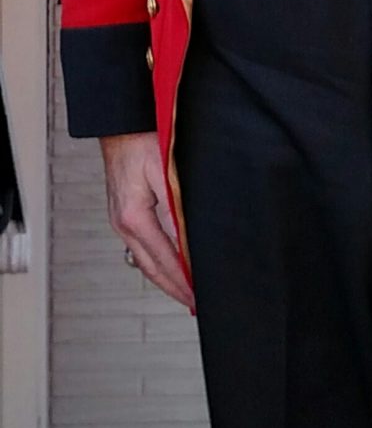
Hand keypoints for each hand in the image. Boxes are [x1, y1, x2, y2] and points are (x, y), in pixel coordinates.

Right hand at [101, 131, 193, 308]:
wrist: (118, 123)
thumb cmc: (140, 140)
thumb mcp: (163, 172)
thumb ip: (175, 208)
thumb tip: (188, 240)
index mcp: (134, 217)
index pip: (164, 260)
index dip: (182, 281)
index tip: (197, 297)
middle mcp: (123, 224)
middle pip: (151, 268)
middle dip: (173, 288)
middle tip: (193, 304)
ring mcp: (119, 220)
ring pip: (144, 260)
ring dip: (164, 277)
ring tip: (184, 290)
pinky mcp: (122, 213)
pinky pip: (139, 246)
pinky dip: (155, 260)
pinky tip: (167, 262)